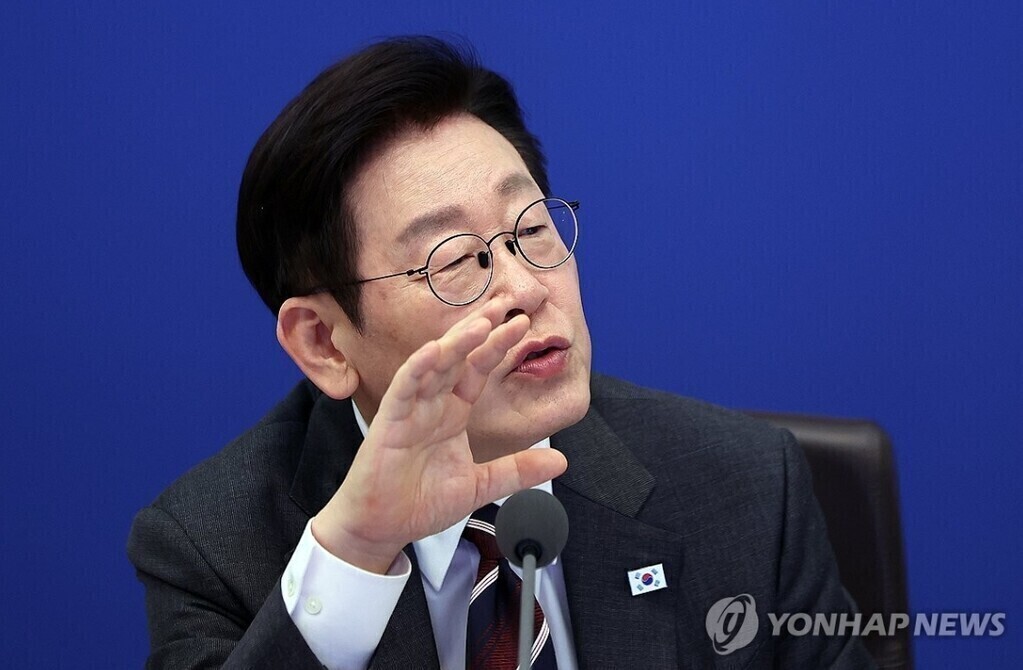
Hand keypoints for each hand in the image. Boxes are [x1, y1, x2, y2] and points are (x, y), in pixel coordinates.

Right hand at [311, 297, 568, 572]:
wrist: (384, 528)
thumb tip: (561, 461)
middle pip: (457, 357)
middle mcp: (432, 404)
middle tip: (503, 305)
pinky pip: (404, 388)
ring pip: (433, 366)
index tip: (521, 324)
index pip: (478, 370)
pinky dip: (419, 368)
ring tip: (480, 323)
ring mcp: (410, 410)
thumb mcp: (481, 485)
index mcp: (453, 413)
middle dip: (479, 330)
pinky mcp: (390, 422)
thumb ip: (518, 470)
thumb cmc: (421, 502)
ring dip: (455, 343)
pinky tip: (435, 351)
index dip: (497, 346)